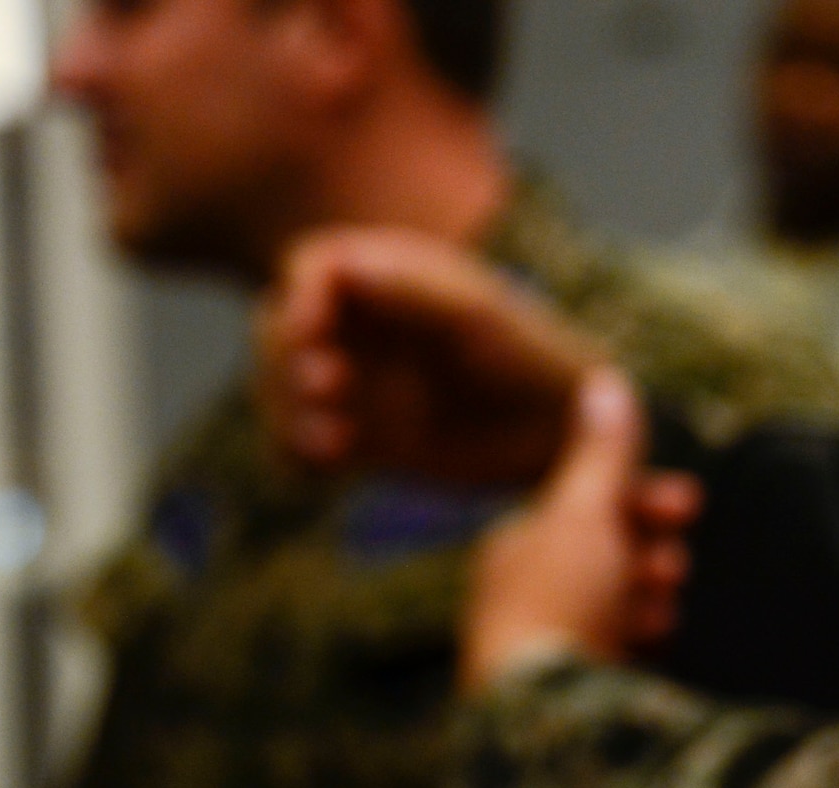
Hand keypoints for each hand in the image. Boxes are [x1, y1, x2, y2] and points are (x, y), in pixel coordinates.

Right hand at [259, 226, 601, 485]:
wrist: (561, 437)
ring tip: (329, 443)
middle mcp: (361, 324)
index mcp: (386, 275)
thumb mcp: (478, 321)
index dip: (298, 297)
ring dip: (285, 413)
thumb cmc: (531, 360)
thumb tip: (343, 267)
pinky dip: (295, 457)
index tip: (312, 335)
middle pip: (277, 328)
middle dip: (284, 359)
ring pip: (280, 389)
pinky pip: (300, 445)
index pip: (309, 268)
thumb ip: (411, 291)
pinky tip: (323, 469)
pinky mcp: (359, 437)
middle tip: (325, 389)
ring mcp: (356, 381)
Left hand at [459, 368, 702, 693]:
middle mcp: (518, 598)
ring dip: (645, 598)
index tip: (690, 505)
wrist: (539, 714)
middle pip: (600, 559)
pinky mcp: (562, 697)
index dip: (640, 500)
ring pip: (608, 610)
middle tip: (676, 565)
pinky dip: (638, 643)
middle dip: (647, 552)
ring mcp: (540, 650)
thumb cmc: (559, 602)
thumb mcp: (585, 510)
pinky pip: (612, 657)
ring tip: (665, 608)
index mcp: (512, 548)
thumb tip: (607, 380)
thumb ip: (603, 452)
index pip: (584, 509)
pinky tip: (656, 647)